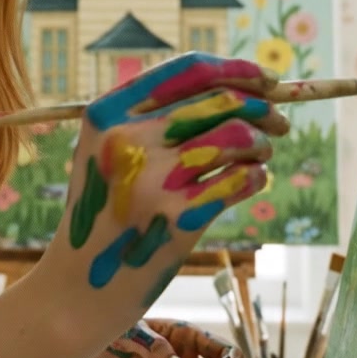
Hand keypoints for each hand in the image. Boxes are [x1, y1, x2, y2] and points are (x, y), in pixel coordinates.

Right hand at [44, 52, 287, 343]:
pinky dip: (256, 176)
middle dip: (263, 108)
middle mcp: (128, 139)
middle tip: (279, 124)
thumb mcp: (108, 151)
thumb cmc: (106, 212)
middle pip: (221, 100)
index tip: (269, 80)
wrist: (77, 287)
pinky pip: (242, 178)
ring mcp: (153, 179)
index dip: (238, 70)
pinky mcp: (179, 218)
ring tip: (259, 155)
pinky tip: (248, 182)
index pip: (189, 69)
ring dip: (262, 143)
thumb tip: (244, 87)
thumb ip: (156, 116)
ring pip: (238, 136)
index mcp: (107, 112)